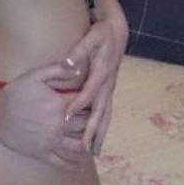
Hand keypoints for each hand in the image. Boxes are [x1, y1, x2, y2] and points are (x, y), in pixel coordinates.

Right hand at [0, 61, 89, 172]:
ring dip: (87, 145)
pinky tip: (79, 166)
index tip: (97, 103)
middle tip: (96, 124)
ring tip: (92, 144)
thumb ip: (59, 70)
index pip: (87, 106)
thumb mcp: (36, 74)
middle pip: (86, 126)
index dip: (93, 104)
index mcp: (61, 106)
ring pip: (78, 147)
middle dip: (93, 124)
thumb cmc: (15, 93)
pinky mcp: (42, 153)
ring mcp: (52, 142)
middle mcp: (60, 126)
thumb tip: (79, 69)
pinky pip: (61, 163)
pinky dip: (72, 166)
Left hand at [62, 16, 128, 156]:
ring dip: (100, 133)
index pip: (89, 92)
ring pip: (106, 115)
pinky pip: (106, 112)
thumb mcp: (91, 37)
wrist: (118, 32)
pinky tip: (97, 138)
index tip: (65, 117)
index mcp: (102, 72)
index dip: (78, 105)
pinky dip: (102, 127)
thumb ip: (79, 51)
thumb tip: (68, 64)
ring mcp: (110, 89)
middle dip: (93, 130)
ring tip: (94, 152)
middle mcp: (108, 84)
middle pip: (101, 111)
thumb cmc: (102, 34)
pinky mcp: (108, 90)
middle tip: (84, 148)